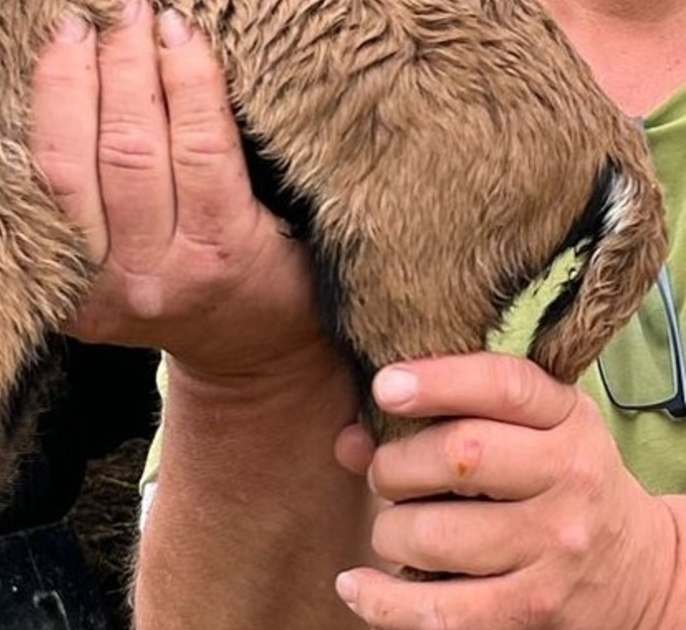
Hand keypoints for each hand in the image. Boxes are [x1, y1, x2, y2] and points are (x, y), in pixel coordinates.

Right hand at [0, 0, 328, 379]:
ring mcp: (166, 272)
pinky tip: (181, 41)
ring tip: (130, 14)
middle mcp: (100, 289)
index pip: (0, 203)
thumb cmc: (133, 285)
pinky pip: (205, 149)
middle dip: (73, 77)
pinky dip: (191, 83)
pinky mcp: (227, 249)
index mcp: (41, 289)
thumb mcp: (29, 276)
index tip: (6, 50)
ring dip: (130, 68)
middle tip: (75, 18)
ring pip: (136, 150)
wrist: (239, 336)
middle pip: (70, 166)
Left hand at [334, 353, 678, 629]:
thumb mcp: (527, 432)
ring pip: (435, 534)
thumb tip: (350, 443)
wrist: (639, 570)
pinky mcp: (531, 609)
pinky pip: (439, 611)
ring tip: (396, 530)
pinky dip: (382, 601)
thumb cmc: (554, 483)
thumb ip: (444, 419)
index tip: (385, 385)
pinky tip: (356, 586)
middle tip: (388, 476)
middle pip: (458, 455)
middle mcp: (569, 478)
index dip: (438, 381)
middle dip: (396, 466)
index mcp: (565, 420)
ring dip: (390, 531)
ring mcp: (553, 549)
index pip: (504, 386)